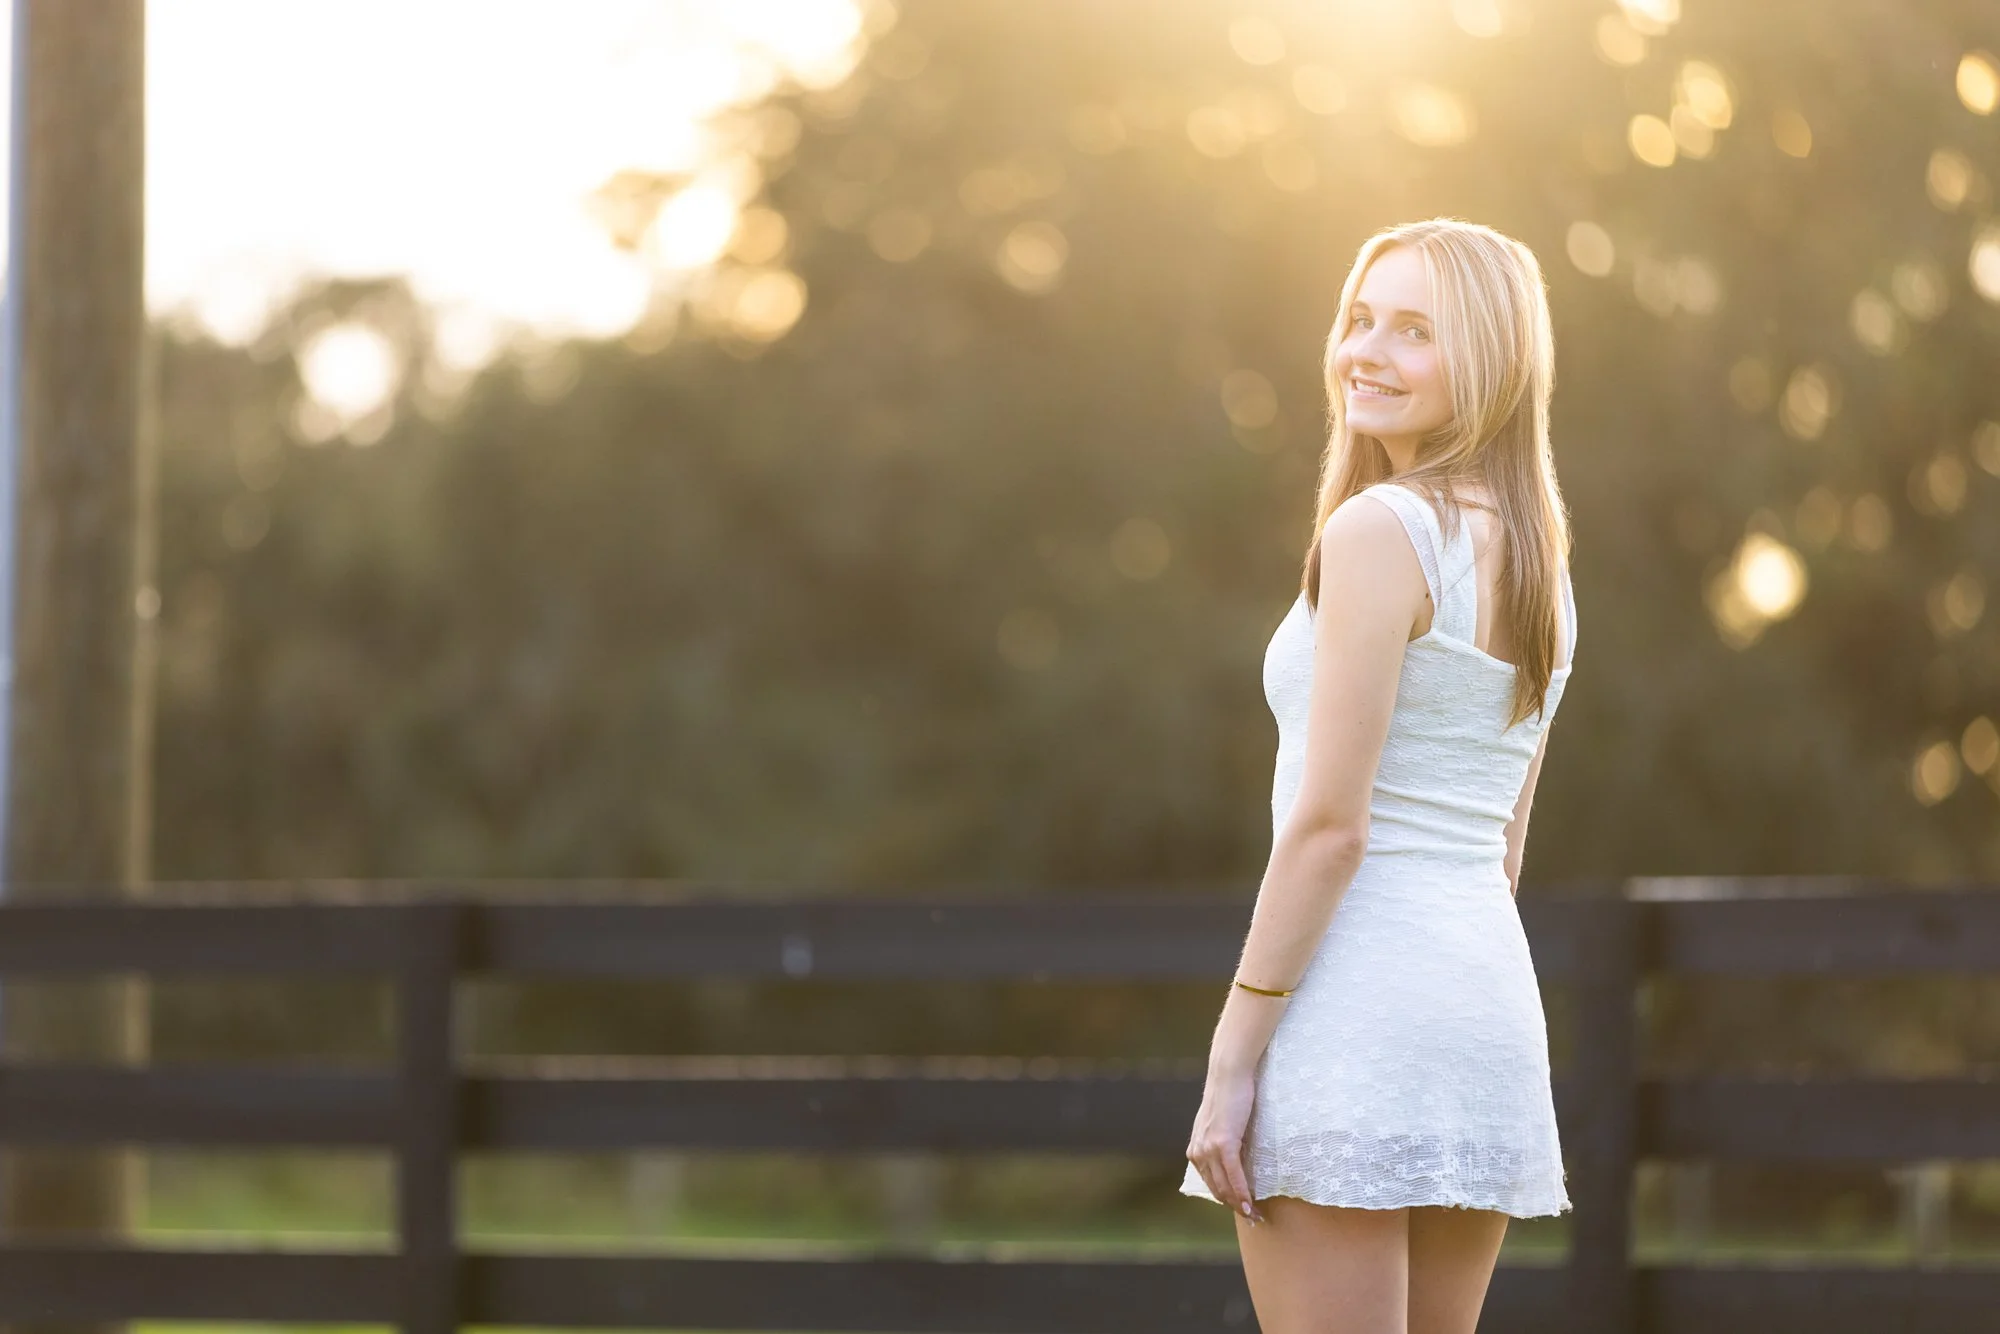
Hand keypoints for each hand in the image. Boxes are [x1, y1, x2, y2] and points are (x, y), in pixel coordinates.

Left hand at [1185, 1065, 1265, 1223]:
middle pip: (1217, 1190)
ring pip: (1225, 1187)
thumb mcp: (1220, 1126)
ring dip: (1240, 1205)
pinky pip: (1234, 1175)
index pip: (1211, 1184)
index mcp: (1196, 1150)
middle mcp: (1198, 1152)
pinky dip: (1243, 1192)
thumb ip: (1222, 1145)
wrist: (1228, 1075)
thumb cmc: (1229, 1097)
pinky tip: (1251, 1203)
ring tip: (1255, 1215)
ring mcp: (1209, 1148)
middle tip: (1254, 1218)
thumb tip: (1236, 1163)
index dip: (1227, 1200)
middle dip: (1235, 1207)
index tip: (1243, 1211)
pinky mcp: (1223, 1143)